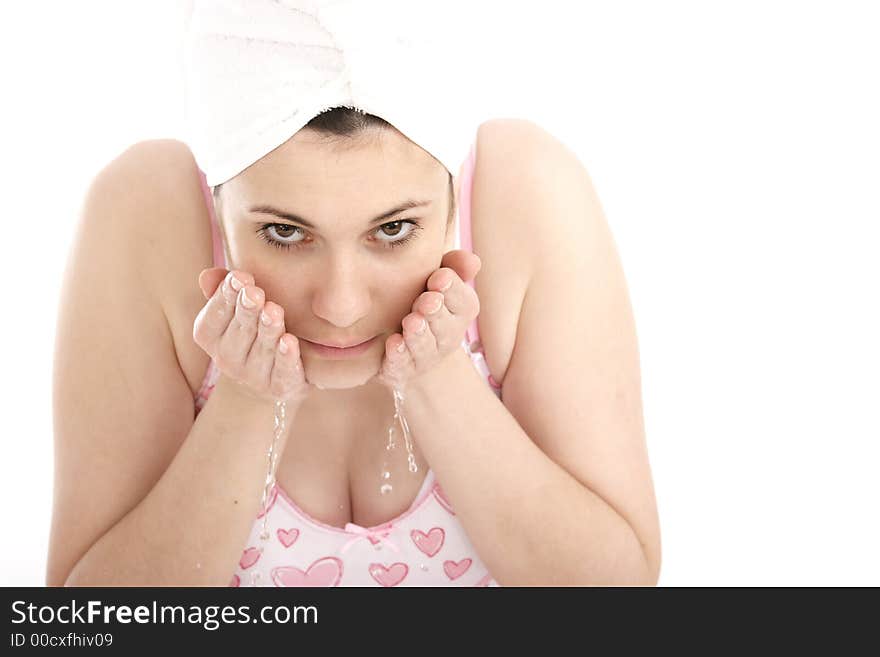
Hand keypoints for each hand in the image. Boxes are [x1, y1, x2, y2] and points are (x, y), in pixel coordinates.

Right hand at [193, 268, 309, 403]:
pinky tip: (290, 341)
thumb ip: (223, 291)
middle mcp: (228, 359)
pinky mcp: (280, 387)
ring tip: (274, 311)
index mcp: (211, 337)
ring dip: (267, 330)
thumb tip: (209, 275)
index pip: (215, 315)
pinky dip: (286, 357)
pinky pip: (282, 372)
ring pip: (262, 350)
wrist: (271, 380)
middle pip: (239, 331)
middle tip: (255, 293)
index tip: (239, 277)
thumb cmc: (251, 332)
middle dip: (247, 311)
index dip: (226, 296)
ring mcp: (254, 376)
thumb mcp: (236, 310)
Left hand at [374, 251, 481, 392]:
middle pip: (445, 326)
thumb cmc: (424, 302)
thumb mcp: (438, 281)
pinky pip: (403, 365)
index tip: (439, 278)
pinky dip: (399, 355)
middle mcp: (447, 336)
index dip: (452, 289)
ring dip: (419, 334)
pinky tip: (394, 343)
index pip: (463, 301)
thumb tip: (473, 260)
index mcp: (460, 312)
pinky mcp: (402, 370)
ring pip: (425, 347)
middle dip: (436, 312)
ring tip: (412, 322)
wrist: (409, 349)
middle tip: (427, 301)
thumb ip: (453, 266)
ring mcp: (426, 357)